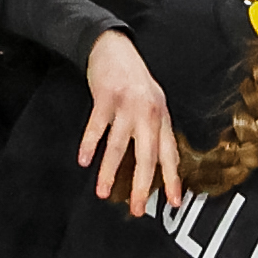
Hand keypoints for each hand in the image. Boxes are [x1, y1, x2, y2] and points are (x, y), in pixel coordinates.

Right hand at [81, 31, 181, 215]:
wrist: (115, 48)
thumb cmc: (134, 80)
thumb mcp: (154, 104)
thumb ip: (155, 130)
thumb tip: (155, 162)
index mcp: (162, 119)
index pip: (170, 154)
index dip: (173, 179)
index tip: (174, 202)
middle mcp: (149, 114)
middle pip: (148, 155)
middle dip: (142, 185)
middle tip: (137, 208)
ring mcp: (127, 106)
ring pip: (119, 145)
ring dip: (110, 171)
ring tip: (103, 192)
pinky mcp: (106, 97)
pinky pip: (96, 126)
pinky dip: (89, 144)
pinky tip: (84, 160)